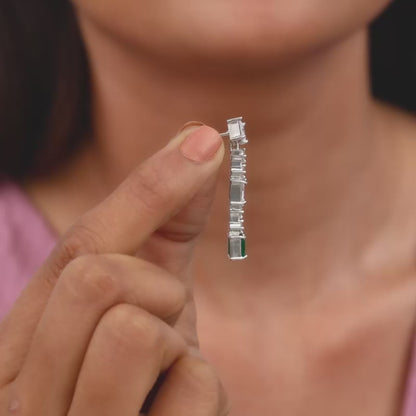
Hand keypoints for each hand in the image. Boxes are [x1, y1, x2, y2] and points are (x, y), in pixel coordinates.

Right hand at [0, 124, 229, 415]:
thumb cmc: (142, 384)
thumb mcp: (143, 309)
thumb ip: (164, 230)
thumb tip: (200, 143)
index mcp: (17, 350)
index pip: (78, 246)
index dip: (148, 187)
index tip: (205, 140)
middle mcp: (22, 396)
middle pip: (97, 277)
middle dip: (156, 287)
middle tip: (162, 320)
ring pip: (133, 329)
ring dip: (173, 339)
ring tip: (162, 373)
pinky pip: (193, 387)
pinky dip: (203, 392)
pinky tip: (176, 414)